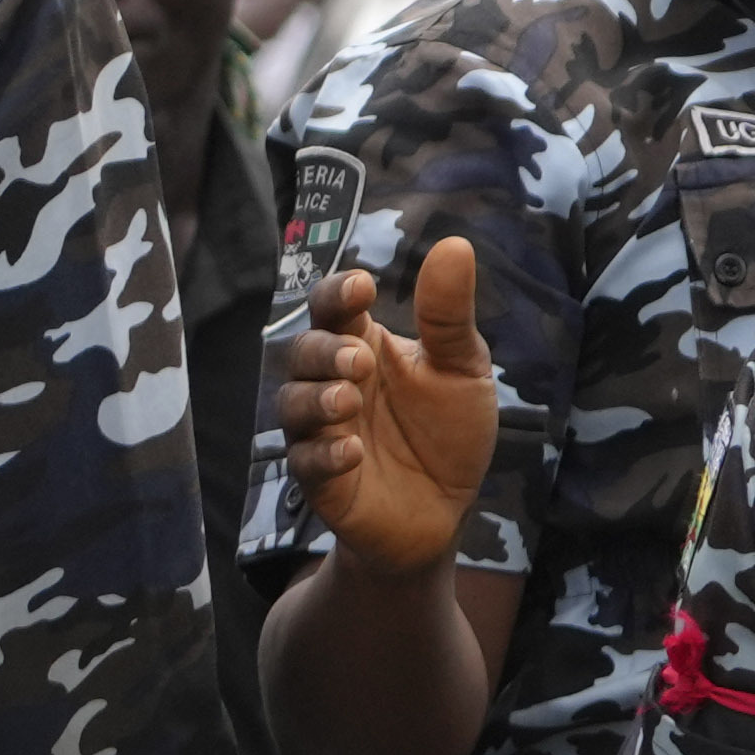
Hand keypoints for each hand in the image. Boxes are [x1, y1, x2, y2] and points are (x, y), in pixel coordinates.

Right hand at [279, 236, 496, 573]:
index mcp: (364, 344)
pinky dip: (324, 454)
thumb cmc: (448, 431)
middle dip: (326, 351)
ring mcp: (321, 431)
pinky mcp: (320, 480)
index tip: (362, 288)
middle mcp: (333, 382)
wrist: (446, 509)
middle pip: (303, 351)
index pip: (332, 307)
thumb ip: (449, 315)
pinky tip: (352, 452)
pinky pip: (305, 462)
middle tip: (360, 360)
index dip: (338, 293)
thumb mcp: (462, 369)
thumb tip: (454, 245)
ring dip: (317, 398)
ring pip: (292, 404)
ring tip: (349, 400)